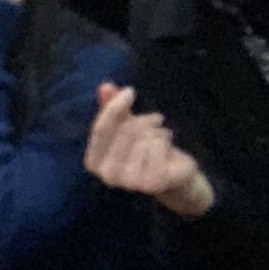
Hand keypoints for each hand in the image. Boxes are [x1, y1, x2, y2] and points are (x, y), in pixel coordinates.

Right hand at [82, 84, 216, 217]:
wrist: (175, 176)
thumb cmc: (146, 150)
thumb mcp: (126, 125)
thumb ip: (112, 107)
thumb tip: (105, 86)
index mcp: (94, 162)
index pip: (99, 129)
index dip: (115, 106)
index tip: (130, 91)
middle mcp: (108, 175)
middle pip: (124, 131)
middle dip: (142, 120)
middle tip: (156, 119)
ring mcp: (130, 182)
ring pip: (143, 137)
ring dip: (156, 131)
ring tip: (161, 136)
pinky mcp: (152, 183)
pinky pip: (157, 146)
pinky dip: (165, 141)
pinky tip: (167, 147)